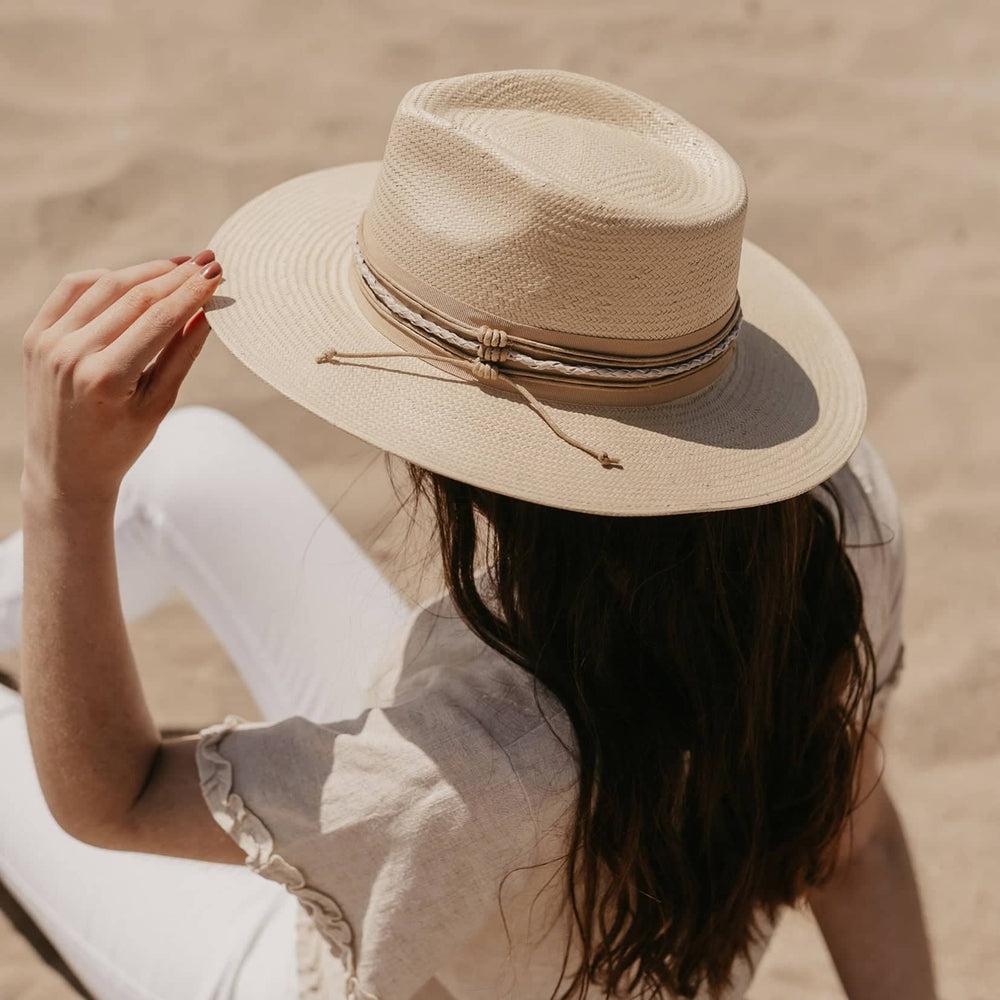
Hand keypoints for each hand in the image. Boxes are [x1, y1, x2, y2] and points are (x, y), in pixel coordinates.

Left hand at [21, 251, 222, 507]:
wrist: (65, 469)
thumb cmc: (121, 443)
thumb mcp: (160, 404)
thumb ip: (182, 353)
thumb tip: (208, 310)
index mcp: (106, 379)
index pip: (159, 319)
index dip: (191, 292)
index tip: (217, 273)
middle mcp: (71, 355)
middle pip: (134, 296)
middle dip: (175, 276)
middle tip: (207, 261)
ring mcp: (48, 342)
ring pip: (105, 286)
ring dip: (145, 272)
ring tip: (178, 266)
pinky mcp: (35, 336)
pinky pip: (72, 290)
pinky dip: (105, 278)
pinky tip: (133, 279)